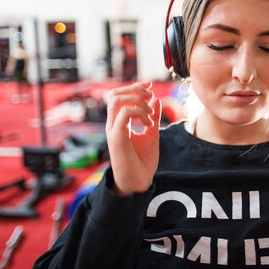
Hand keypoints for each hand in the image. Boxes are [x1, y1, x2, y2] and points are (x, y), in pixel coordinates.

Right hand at [105, 81, 161, 195]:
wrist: (138, 183)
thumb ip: (153, 117)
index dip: (134, 86)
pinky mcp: (117, 138)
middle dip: (134, 89)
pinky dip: (139, 112)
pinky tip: (149, 123)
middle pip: (114, 94)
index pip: (119, 96)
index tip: (149, 85)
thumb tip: (155, 99)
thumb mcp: (152, 134)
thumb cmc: (142, 161)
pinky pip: (124, 114)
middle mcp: (113, 124)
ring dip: (136, 100)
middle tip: (150, 96)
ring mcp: (113, 130)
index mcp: (119, 123)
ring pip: (116, 100)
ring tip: (149, 113)